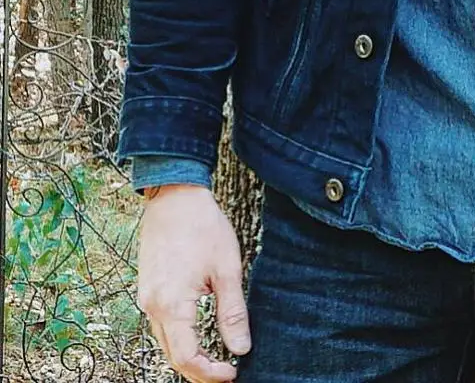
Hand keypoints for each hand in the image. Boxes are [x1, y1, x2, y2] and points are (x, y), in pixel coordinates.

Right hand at [137, 184, 250, 381]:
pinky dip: (179, 337)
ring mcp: (145, 299)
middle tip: (227, 372)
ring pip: (165, 343)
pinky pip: (161, 325)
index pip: (187, 358)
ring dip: (188, 355)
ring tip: (216, 359)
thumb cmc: (203, 227)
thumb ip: (232, 312)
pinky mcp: (147, 289)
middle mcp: (152, 307)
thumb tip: (241, 348)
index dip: (209, 373)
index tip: (233, 374)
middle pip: (172, 356)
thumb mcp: (226, 270)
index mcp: (171, 305)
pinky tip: (198, 334)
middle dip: (199, 371)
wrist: (174, 197)